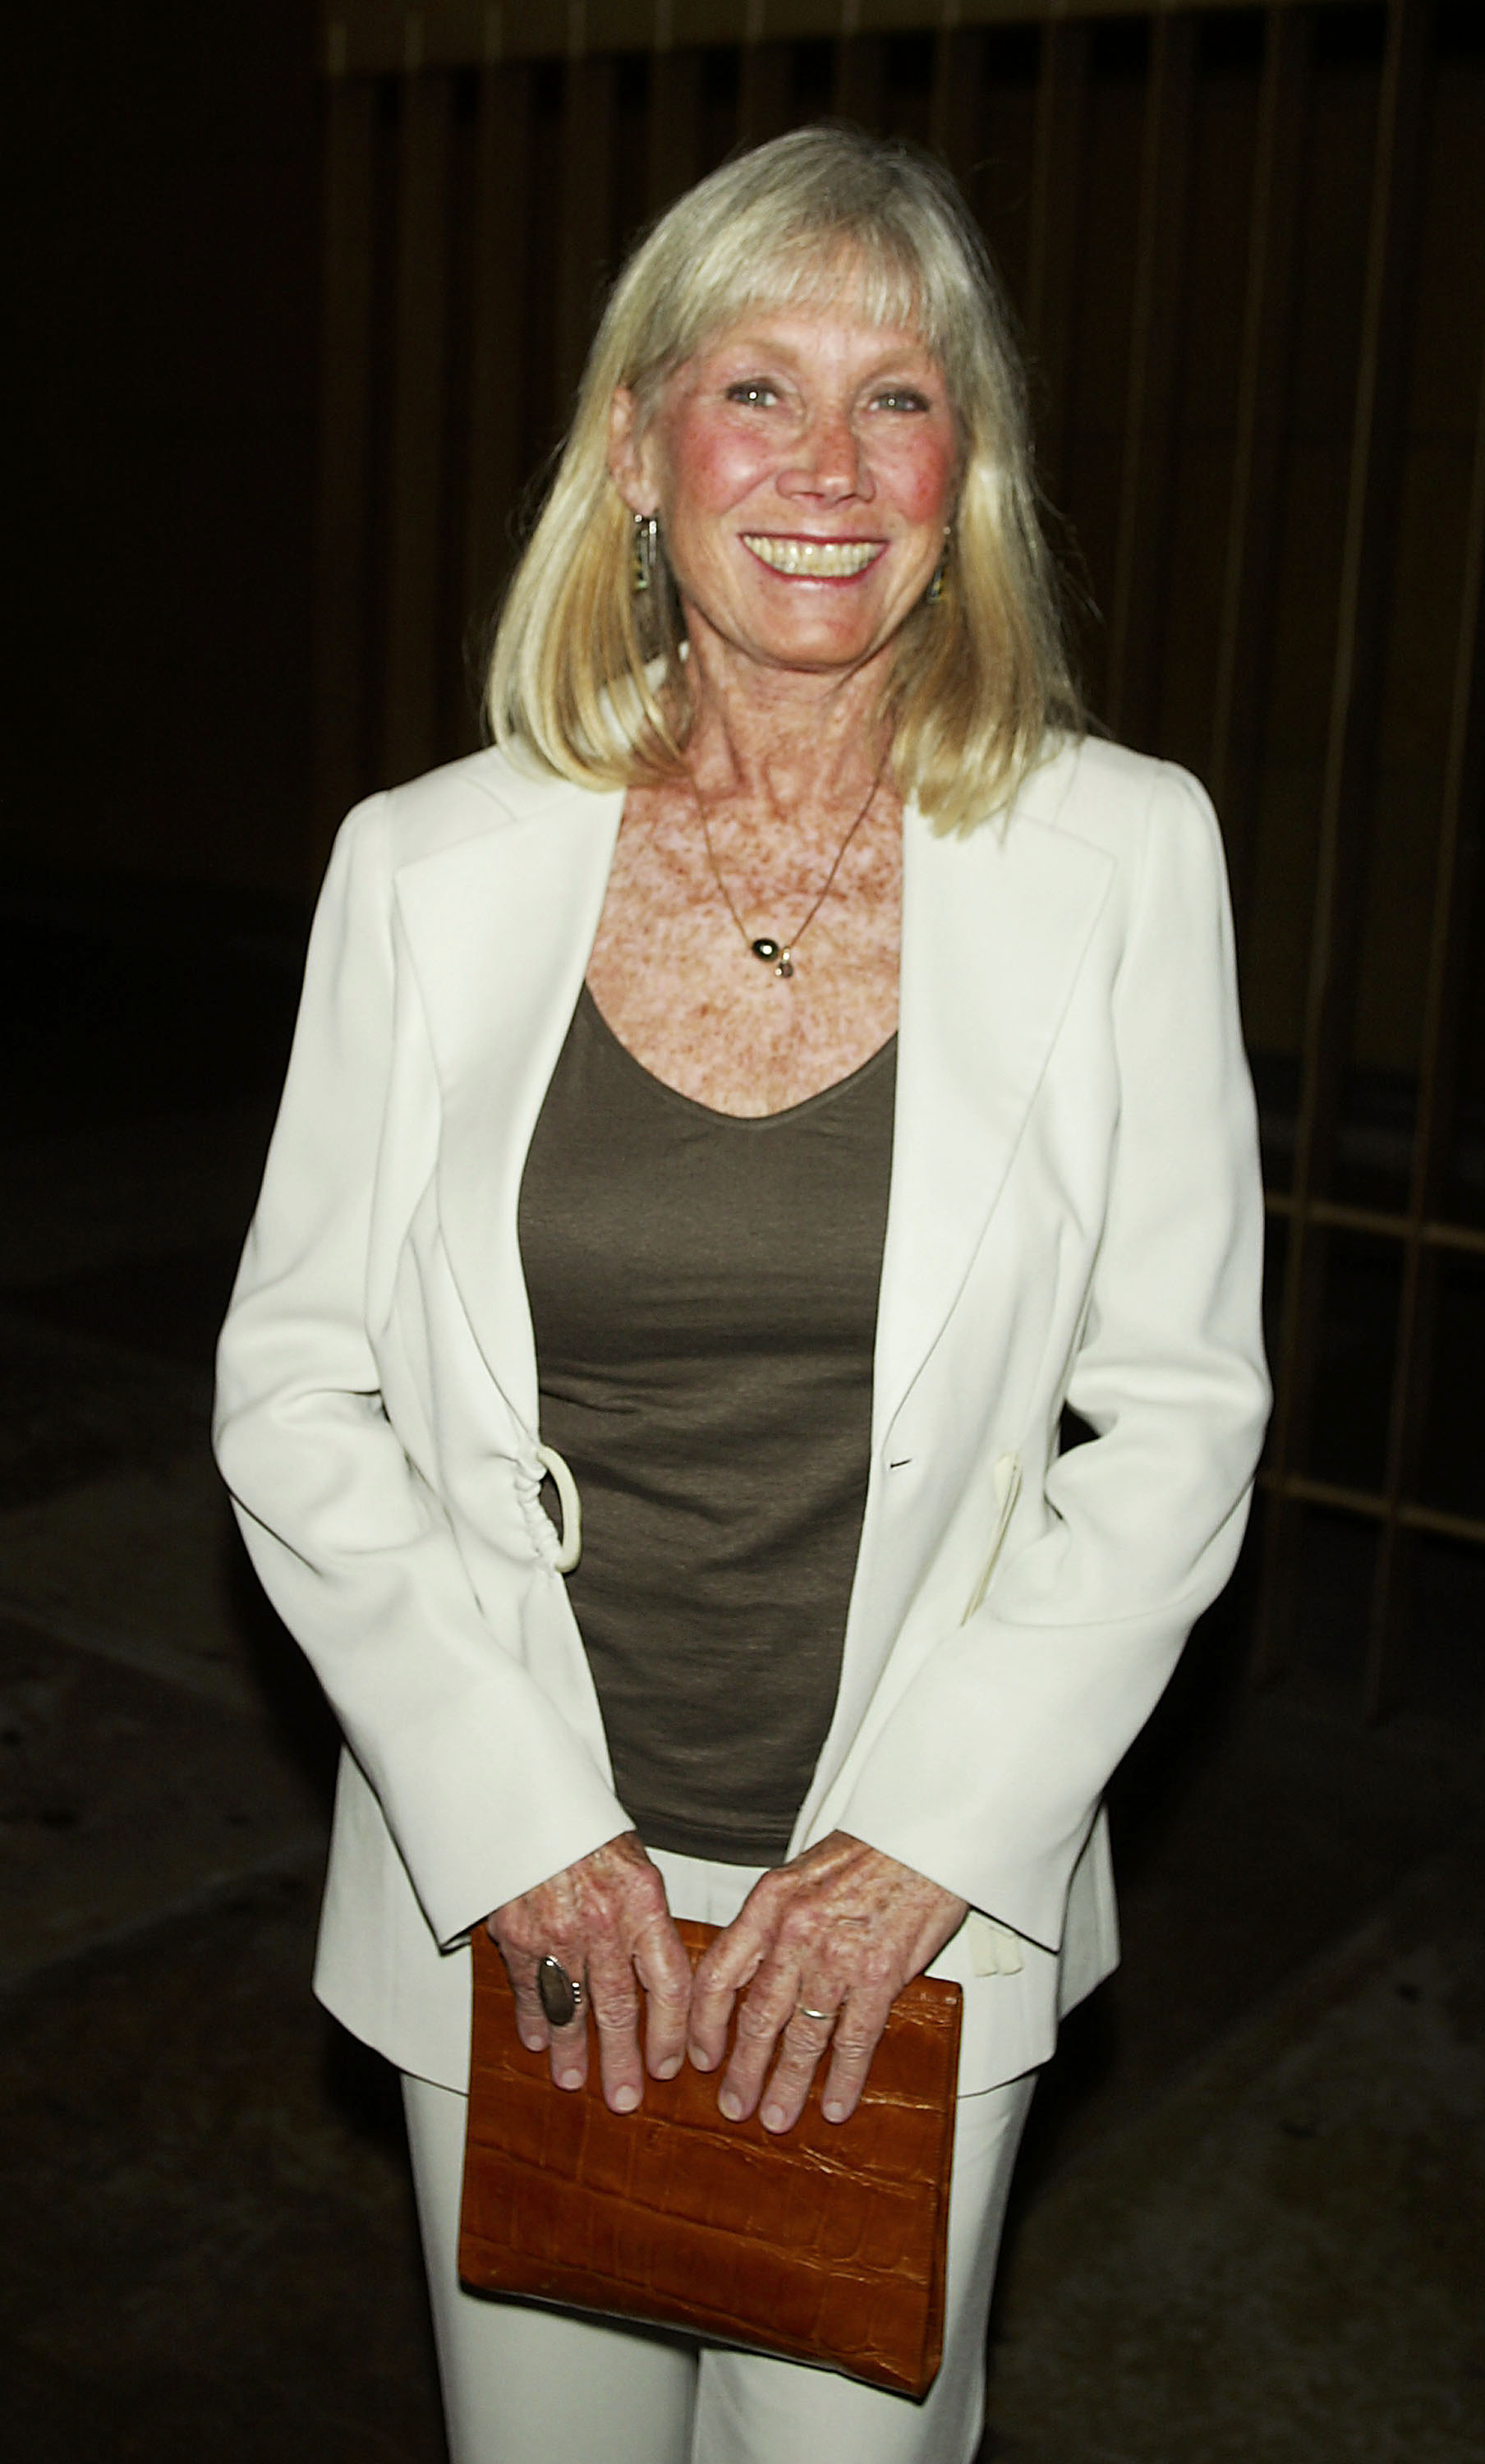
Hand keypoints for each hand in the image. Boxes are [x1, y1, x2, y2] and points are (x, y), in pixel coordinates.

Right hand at [486, 1831, 691, 2113]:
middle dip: (622, 2061)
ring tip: (575, 2080)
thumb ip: (651, 1922)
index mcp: (644, 1903)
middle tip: (626, 2099)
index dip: (672, 2033)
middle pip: (618, 2009)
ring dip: (573, 2051)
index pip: (669, 1984)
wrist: (532, 1798)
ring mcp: (557, 1930)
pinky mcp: (517, 1931)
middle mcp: (603, 1922)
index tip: (673, 2065)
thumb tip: (671, 1982)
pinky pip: (529, 1988)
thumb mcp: (637, 1867)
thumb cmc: (589, 1832)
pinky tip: (537, 2040)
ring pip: (571, 2007)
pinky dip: (533, 2018)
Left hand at [687, 1831, 966, 2133]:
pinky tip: (835, 2104)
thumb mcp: (803, 1872)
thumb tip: (752, 1968)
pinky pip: (855, 2039)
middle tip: (735, 2105)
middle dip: (743, 2070)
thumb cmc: (870, 1849)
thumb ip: (774, 1920)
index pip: (719, 1974)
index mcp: (769, 1903)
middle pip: (757, 2017)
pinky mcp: (880, 1975)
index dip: (704, 2024)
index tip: (702, 2055)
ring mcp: (838, 1957)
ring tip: (777, 2116)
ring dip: (788, 2084)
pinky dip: (844, 2078)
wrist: (926, 1835)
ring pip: (803, 2037)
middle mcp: (796, 1932)